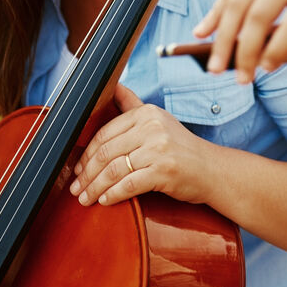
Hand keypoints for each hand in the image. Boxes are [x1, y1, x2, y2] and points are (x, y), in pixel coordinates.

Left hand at [69, 84, 217, 207]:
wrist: (211, 169)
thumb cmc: (181, 147)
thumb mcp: (159, 120)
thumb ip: (133, 104)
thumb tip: (114, 85)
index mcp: (147, 113)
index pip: (105, 133)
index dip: (85, 154)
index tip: (77, 169)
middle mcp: (152, 128)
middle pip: (105, 152)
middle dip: (86, 174)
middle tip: (75, 188)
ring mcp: (158, 149)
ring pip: (113, 170)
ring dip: (94, 188)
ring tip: (85, 198)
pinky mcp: (163, 171)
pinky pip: (128, 185)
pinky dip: (112, 195)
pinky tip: (104, 201)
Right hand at [192, 0, 286, 82]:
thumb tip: (261, 63)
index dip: (278, 49)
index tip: (266, 71)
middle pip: (259, 14)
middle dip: (245, 51)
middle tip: (239, 80)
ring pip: (237, 3)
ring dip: (223, 39)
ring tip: (215, 67)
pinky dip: (215, 14)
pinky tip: (202, 34)